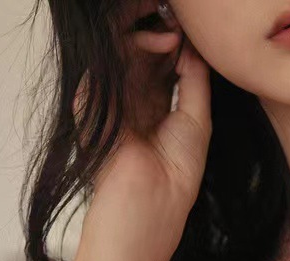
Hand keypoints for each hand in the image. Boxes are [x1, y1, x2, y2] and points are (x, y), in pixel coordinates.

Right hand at [74, 1, 211, 252]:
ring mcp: (111, 101)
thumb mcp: (196, 118)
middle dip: (161, 37)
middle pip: (141, 54)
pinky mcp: (92, 101)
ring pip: (122, 53)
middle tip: (179, 32)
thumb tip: (193, 46)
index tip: (191, 38)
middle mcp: (131, 102)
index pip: (159, 64)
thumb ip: (194, 79)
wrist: (148, 200)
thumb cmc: (176, 172)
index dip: (175, 46)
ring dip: (147, 37)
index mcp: (154, 109)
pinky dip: (129, 47)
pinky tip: (152, 46)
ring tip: (170, 38)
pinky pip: (106, 62)